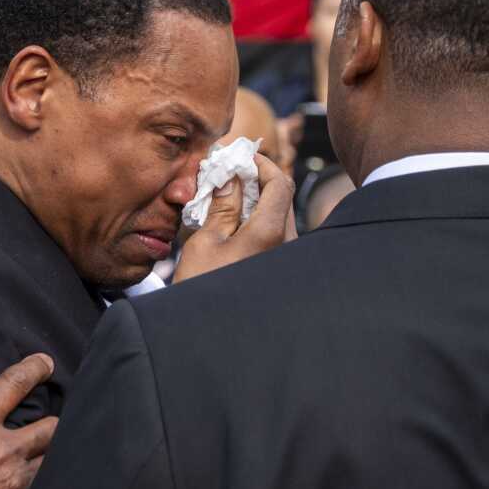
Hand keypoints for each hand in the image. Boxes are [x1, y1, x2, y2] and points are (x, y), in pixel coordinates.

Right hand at [0, 352, 57, 488]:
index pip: (12, 386)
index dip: (33, 370)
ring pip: (57, 463)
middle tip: (52, 428)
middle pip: (51, 427)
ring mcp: (16, 487)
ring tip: (59, 463)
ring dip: (57, 461)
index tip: (46, 364)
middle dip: (54, 426)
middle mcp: (4, 452)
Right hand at [174, 153, 295, 282]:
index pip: (279, 182)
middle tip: (230, 172)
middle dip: (258, 179)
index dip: (262, 163)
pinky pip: (274, 234)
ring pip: (278, 215)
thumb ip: (222, 205)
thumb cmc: (202, 287)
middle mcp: (287, 245)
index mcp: (270, 233)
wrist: (206, 332)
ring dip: (256, 200)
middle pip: (282, 197)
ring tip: (227, 195)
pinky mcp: (277, 269)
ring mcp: (285, 259)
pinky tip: (232, 221)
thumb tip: (231, 177)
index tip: (241, 156)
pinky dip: (256, 219)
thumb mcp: (206, 241)